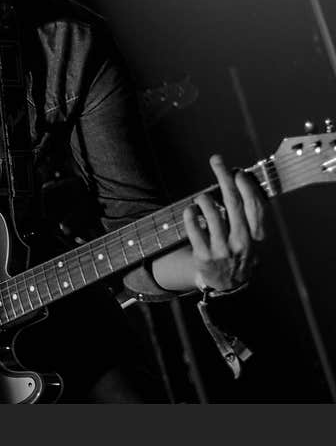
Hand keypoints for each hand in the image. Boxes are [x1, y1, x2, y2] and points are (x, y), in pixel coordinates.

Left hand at [184, 154, 265, 290]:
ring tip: (202, 198)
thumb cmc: (238, 253)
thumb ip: (249, 216)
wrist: (227, 285)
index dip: (245, 185)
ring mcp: (222, 249)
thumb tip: (240, 182)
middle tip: (216, 160)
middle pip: (232, 202)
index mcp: (255, 236)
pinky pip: (194, 228)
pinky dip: (190, 214)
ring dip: (204, 198)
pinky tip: (190, 209)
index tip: (237, 171)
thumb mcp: (251, 238)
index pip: (253, 205)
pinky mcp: (204, 256)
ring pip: (211, 213)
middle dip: (223, 177)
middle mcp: (240, 242)